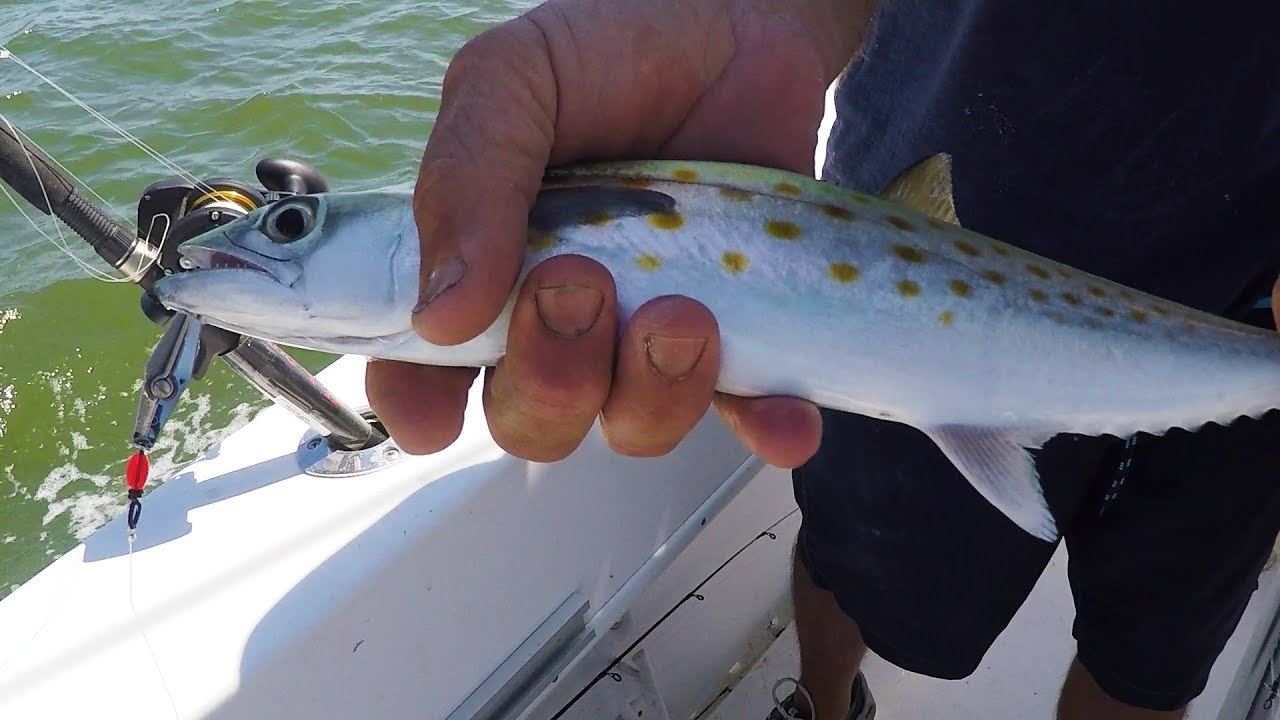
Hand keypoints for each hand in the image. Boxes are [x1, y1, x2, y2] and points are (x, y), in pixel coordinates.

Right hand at [367, 0, 868, 465]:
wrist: (737, 20)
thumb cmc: (610, 50)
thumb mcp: (513, 82)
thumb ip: (467, 179)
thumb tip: (441, 315)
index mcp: (482, 269)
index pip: (428, 368)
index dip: (421, 404)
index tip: (434, 413)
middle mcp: (560, 323)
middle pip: (533, 418)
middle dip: (551, 378)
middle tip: (582, 284)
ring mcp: (648, 337)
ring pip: (633, 426)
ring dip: (652, 394)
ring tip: (684, 311)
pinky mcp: (739, 337)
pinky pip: (749, 411)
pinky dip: (765, 429)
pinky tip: (784, 422)